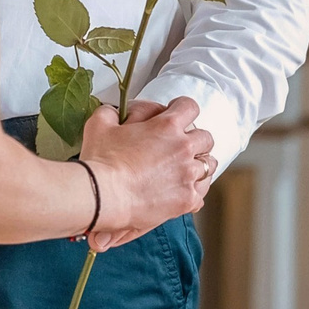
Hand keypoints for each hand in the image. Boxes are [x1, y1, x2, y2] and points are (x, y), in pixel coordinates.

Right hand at [76, 96, 211, 252]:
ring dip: (198, 164)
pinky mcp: (186, 200)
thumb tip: (114, 112)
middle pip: (205, 138)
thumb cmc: (101, 161)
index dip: (182, 108)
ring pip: (208, 165)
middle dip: (194, 139)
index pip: (190, 107)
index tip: (176, 113)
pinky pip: (201, 194)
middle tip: (180, 145)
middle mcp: (183, 149)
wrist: (104, 196)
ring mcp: (188, 176)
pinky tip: (181, 191)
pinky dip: (193, 191)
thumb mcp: (99, 124)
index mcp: (167, 126)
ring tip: (184, 169)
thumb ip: (111, 112)